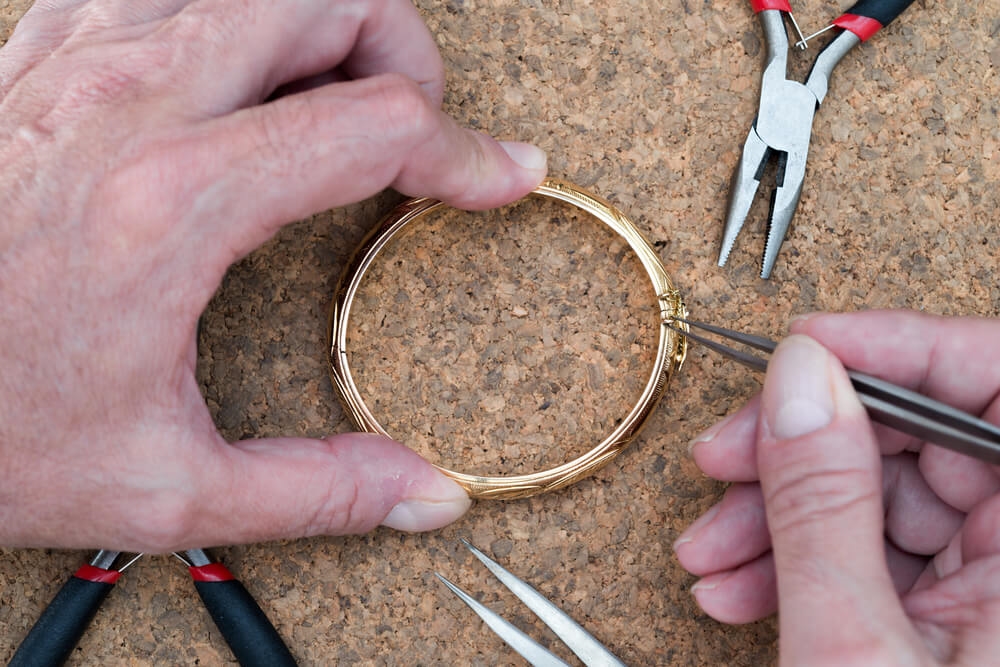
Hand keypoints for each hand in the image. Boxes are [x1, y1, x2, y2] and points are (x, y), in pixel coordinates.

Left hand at [0, 0, 545, 550]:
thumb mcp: (165, 488)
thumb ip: (317, 488)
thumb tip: (423, 492)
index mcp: (175, 204)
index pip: (377, 125)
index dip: (467, 151)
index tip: (502, 176)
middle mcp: (127, 109)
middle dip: (403, 50)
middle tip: (415, 123)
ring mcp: (72, 68)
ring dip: (318, 19)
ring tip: (338, 91)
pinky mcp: (33, 63)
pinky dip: (227, 13)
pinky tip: (236, 74)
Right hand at [674, 310, 999, 663]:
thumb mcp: (852, 647)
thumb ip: (823, 507)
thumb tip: (800, 380)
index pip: (996, 387)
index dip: (896, 349)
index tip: (804, 347)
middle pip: (921, 439)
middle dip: (801, 448)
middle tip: (723, 458)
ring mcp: (993, 586)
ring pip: (883, 496)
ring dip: (779, 514)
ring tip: (709, 551)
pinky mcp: (955, 615)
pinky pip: (875, 552)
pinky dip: (799, 560)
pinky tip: (739, 584)